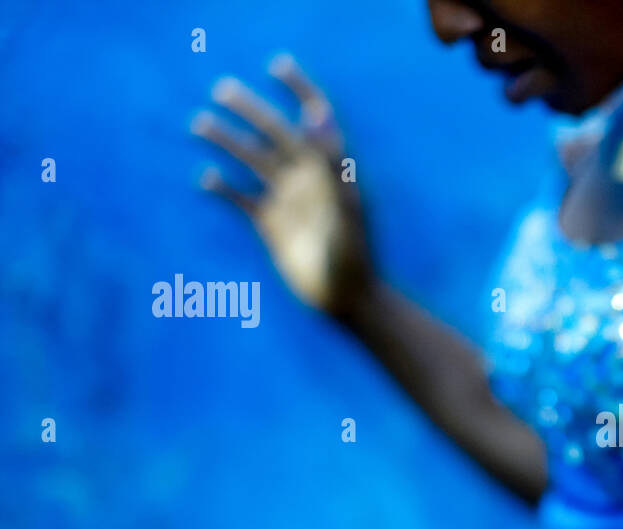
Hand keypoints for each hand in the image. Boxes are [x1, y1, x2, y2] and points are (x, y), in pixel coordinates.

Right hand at [192, 54, 372, 316]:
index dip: (300, 90)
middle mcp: (307, 178)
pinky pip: (242, 199)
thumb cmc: (353, 253)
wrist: (345, 298)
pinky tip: (204, 177)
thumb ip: (331, 161)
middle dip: (250, 109)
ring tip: (199, 122)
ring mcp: (287, 200)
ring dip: (227, 141)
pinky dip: (223, 188)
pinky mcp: (270, 226)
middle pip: (274, 132)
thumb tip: (316, 115)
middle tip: (220, 88)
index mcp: (330, 168)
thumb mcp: (345, 205)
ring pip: (252, 160)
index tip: (275, 65)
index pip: (316, 117)